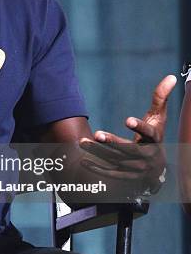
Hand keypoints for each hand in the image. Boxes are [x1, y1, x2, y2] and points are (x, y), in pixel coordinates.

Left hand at [79, 75, 176, 196]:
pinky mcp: (126, 176)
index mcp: (155, 140)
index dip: (139, 127)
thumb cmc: (155, 136)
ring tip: (82, 142)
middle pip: (128, 149)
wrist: (156, 168)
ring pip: (116, 160)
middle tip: (97, 134)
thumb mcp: (158, 118)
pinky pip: (111, 174)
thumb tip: (171, 77)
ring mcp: (136, 168)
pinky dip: (98, 168)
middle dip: (112, 142)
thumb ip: (160, 99)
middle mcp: (147, 156)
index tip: (127, 120)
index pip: (149, 133)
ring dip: (99, 152)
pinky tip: (84, 160)